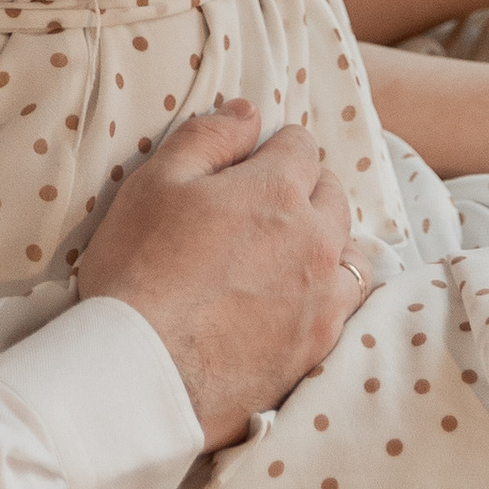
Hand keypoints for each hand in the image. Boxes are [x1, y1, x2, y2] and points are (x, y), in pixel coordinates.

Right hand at [74, 96, 357, 447]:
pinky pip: (346, 308)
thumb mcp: (157, 181)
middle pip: (332, 195)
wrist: (142, 376)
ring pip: (349, 253)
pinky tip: (296, 303)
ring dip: (326, 243)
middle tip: (261, 207)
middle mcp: (315, 242)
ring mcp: (322, 301)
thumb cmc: (139, 270)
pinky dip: (330, 295)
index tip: (247, 164)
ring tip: (286, 254)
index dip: (272, 148)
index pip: (301, 146)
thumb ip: (209, 136)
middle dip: (305, 189)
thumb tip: (249, 112)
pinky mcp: (316, 350)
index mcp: (278, 191)